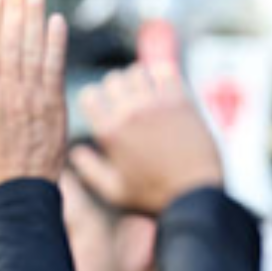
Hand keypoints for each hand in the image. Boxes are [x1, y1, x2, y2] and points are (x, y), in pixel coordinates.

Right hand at [0, 0, 68, 195]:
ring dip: (36, 16)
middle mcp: (11, 90)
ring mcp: (36, 96)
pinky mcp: (55, 105)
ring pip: (35, 48)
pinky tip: (57, 22)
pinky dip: (57, 44)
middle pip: (13, 38)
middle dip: (15, 5)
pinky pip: (56, 67)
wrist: (20, 191)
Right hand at [70, 27, 222, 213]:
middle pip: (112, 80)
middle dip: (117, 88)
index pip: (89, 96)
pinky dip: (161, 75)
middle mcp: (129, 114)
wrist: (195, 195)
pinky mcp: (180, 102)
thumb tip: (76, 153)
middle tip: (127, 98)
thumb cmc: (154, 198)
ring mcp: (155, 105)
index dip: (95, 99)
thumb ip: (91, 171)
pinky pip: (165, 72)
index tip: (104, 105)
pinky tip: (163, 86)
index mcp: (109, 133)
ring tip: (145, 91)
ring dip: (138, 79)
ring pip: (138, 72)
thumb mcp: (115, 192)